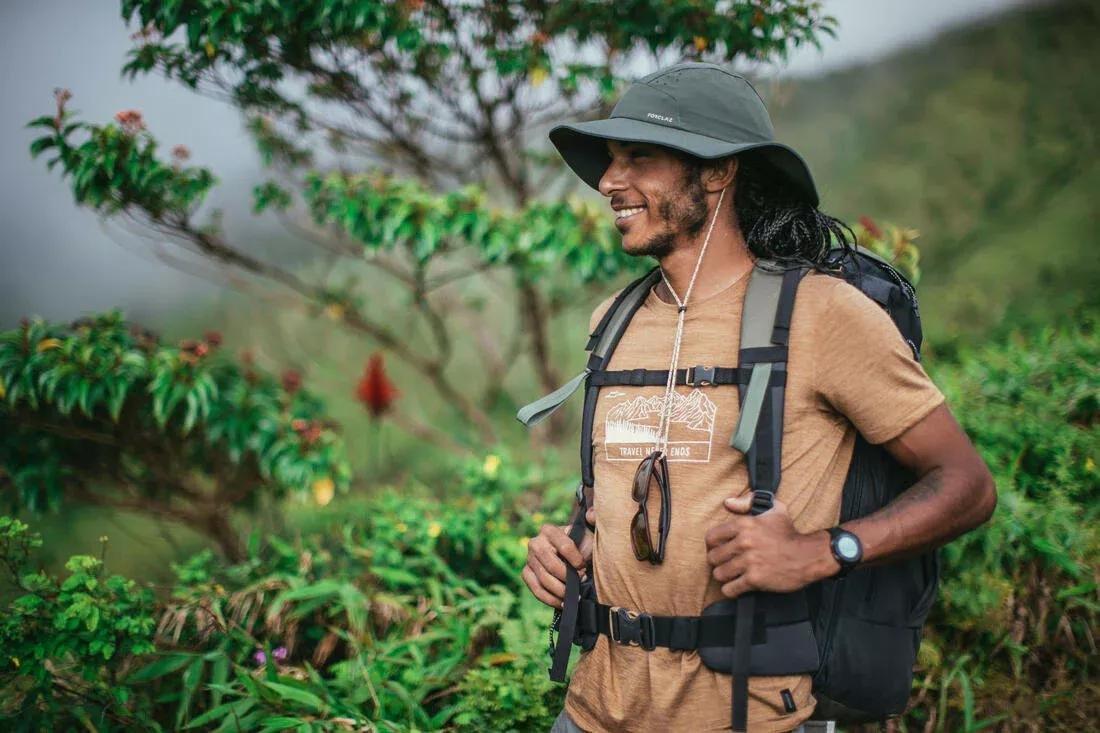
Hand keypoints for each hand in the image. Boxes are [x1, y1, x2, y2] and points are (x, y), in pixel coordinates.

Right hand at [522, 506, 595, 608]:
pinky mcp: (526, 574)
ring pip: (544, 579)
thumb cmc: (582, 545)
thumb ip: (593, 519)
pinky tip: (563, 603)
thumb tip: (591, 515)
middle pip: (551, 565)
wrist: (573, 557)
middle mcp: (535, 543)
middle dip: (568, 577)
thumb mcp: (589, 533)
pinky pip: (536, 590)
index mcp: (549, 530)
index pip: (564, 546)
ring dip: (561, 591)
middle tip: (580, 582)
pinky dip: (550, 599)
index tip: (584, 567)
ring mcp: (529, 559)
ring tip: (574, 595)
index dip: (576, 560)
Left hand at [704, 494, 823, 599]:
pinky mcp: (755, 579)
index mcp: (743, 525)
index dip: (712, 545)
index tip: (719, 549)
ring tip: (732, 575)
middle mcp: (743, 543)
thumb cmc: (790, 532)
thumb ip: (748, 501)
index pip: (711, 537)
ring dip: (724, 576)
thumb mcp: (773, 508)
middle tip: (726, 563)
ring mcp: (748, 562)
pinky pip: (730, 589)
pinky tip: (737, 586)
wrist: (809, 555)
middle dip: (718, 561)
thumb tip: (727, 502)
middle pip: (713, 557)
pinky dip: (731, 590)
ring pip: (719, 574)